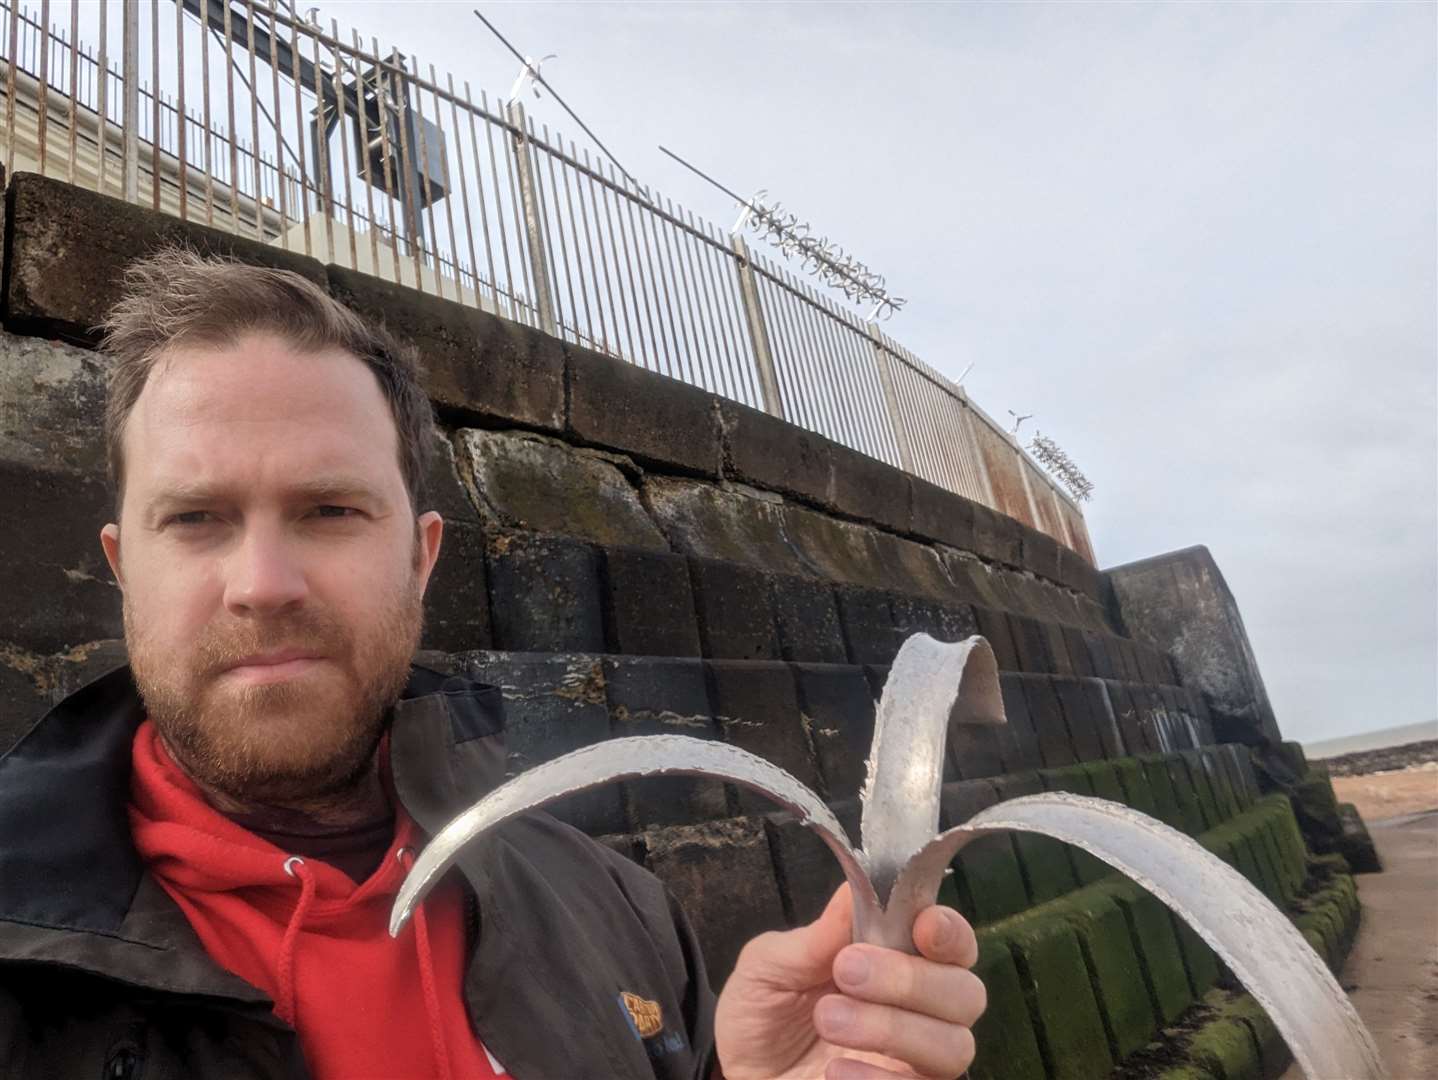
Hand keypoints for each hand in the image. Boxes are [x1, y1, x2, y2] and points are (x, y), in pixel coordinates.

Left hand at [713, 885, 985, 1079]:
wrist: (739, 1074)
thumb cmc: (762, 1012)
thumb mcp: (770, 966)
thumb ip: (816, 935)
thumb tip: (856, 886)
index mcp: (897, 959)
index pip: (952, 941)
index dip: (950, 931)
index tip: (921, 925)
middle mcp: (921, 1010)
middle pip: (966, 993)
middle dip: (910, 977)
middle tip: (848, 971)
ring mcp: (915, 1060)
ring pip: (953, 1045)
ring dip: (892, 1027)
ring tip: (827, 1019)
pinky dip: (878, 1077)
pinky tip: (834, 1071)